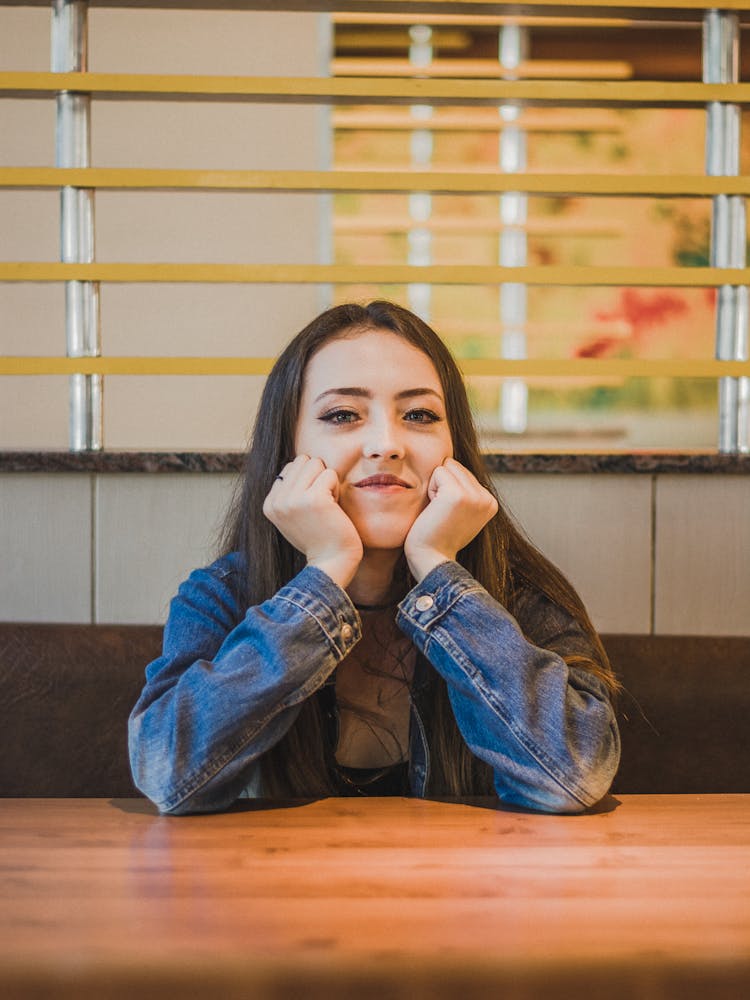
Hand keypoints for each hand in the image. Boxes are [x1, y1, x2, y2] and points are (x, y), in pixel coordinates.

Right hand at [262, 455, 362, 588]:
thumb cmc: (318, 539)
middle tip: (322, 503)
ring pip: (315, 464)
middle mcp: (277, 501)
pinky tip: (334, 508)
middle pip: (302, 460)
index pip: (290, 467)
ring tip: (327, 505)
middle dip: (317, 477)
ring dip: (327, 481)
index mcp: (269, 504)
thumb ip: (288, 493)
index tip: (311, 506)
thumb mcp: (292, 516)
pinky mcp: (313, 498)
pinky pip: (330, 474)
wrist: (330, 562)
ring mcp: (293, 499)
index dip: (307, 481)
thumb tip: (298, 463)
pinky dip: (336, 488)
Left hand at [404, 458, 497, 580]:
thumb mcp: (461, 513)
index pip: (462, 472)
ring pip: (447, 466)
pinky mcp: (458, 494)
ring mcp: (475, 496)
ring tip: (439, 512)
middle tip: (442, 514)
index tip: (449, 515)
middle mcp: (487, 498)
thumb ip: (466, 492)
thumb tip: (451, 463)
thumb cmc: (439, 537)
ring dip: (436, 487)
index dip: (447, 489)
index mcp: (490, 502)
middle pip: (455, 466)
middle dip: (442, 485)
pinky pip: (438, 472)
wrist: (432, 559)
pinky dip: (430, 490)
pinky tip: (435, 510)